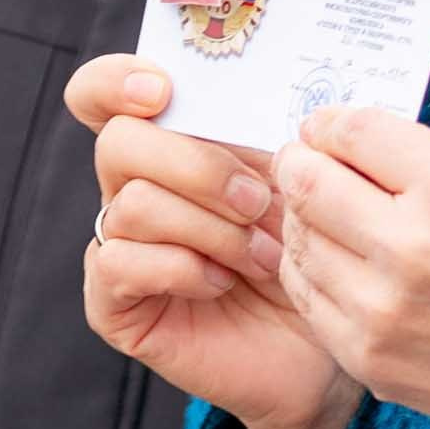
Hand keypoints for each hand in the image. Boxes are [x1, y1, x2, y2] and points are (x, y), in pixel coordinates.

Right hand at [68, 58, 357, 428]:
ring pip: (132, 203)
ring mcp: (119, 244)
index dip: (116, 79)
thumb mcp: (302, 184)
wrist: (323, 348)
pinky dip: (181, 268)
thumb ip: (275, 135)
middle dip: (197, 166)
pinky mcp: (114, 301)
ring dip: (209, 227)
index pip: (106, 93)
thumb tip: (282, 97)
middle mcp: (134, 188)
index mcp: (172, 144)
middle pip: (120, 142)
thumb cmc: (314, 254)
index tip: (162, 89)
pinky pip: (118, 263)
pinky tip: (223, 284)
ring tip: (263, 256)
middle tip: (257, 200)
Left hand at [263, 109, 429, 428]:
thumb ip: (421, 159)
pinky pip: (308, 298)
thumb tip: (340, 139)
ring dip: (305, 222)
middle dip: (301, 166)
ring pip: (297, 242)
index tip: (325, 131)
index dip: (327, 126)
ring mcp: (384, 310)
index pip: (349, 131)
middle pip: (305, 183)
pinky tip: (338, 266)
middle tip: (308, 167)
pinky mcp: (370, 359)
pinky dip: (313, 273)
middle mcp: (412, 245)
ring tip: (331, 221)